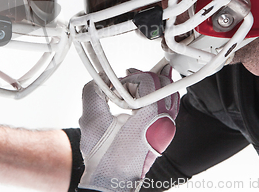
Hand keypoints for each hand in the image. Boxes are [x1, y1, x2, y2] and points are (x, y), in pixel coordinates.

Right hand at [78, 67, 179, 191]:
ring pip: (167, 94)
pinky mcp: (164, 132)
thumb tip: (100, 78)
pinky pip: (166, 105)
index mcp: (150, 118)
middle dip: (141, 79)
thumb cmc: (104, 157)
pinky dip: (152, 99)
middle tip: (124, 86)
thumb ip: (92, 92)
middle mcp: (163, 122)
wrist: (112, 180)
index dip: (131, 77)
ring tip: (128, 94)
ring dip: (148, 88)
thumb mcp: (90, 120)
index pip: (151, 81)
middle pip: (163, 84)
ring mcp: (166, 128)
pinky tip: (135, 104)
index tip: (118, 87)